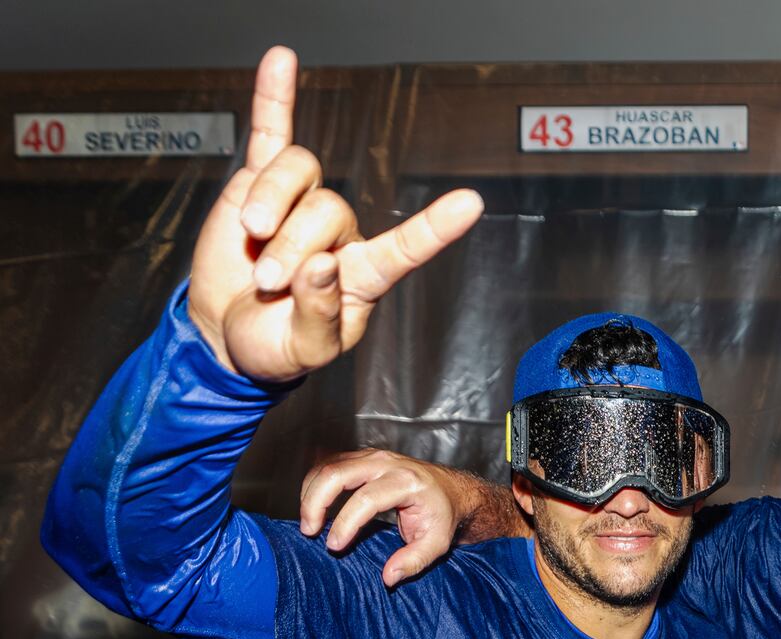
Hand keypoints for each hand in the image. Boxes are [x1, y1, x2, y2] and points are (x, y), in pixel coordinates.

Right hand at [188, 46, 483, 382]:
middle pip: (329, 209)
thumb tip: (321, 266)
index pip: (405, 248)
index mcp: (363, 275)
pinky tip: (281, 61)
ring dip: (271, 205)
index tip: (470, 204)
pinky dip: (273, 98)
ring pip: (299, 175)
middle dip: (293, 247)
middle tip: (269, 285)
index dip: (434, 229)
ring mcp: (301, 204)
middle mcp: (341, 234)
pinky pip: (270, 134)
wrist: (226, 334)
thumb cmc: (276, 346)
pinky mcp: (258, 186)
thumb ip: (319, 314)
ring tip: (253, 244)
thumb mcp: (304, 350)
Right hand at [300, 449, 482, 586]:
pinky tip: (314, 506)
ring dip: (310, 493)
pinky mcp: (363, 457)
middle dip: (315, 502)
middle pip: (338, 473)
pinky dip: (316, 484)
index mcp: (407, 482)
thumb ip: (414, 561)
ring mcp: (374, 457)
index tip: (334, 546)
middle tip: (309, 531)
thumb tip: (388, 576)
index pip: (366, 500)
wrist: (451, 490)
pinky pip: (330, 464)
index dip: (346, 524)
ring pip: (328, 466)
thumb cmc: (442, 515)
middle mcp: (388, 463)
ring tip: (310, 523)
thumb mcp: (437, 543)